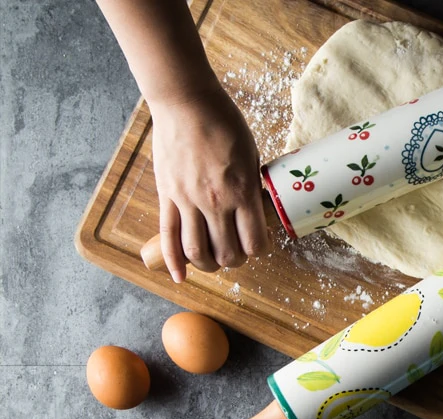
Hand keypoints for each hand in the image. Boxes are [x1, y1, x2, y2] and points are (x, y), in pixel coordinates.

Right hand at [149, 84, 267, 282]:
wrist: (186, 101)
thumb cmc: (223, 123)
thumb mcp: (251, 155)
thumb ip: (250, 188)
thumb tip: (255, 211)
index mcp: (242, 191)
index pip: (255, 243)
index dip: (259, 250)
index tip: (258, 243)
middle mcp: (215, 201)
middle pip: (227, 253)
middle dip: (235, 260)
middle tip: (236, 252)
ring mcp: (188, 200)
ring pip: (197, 252)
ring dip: (208, 264)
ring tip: (213, 261)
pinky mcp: (167, 196)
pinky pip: (168, 236)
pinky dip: (173, 262)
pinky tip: (181, 276)